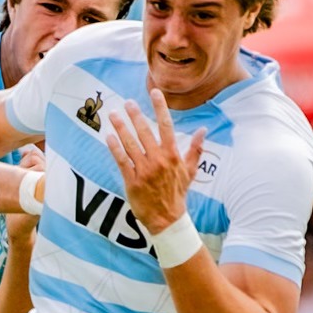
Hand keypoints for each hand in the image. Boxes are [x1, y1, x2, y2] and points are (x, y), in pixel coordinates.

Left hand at [106, 89, 205, 234]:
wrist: (168, 219)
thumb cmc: (178, 194)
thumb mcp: (190, 171)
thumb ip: (196, 149)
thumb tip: (204, 130)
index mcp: (172, 155)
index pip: (166, 125)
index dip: (160, 107)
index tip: (154, 92)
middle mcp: (158, 160)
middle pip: (144, 132)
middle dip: (135, 115)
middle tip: (127, 102)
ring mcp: (144, 170)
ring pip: (130, 144)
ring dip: (121, 128)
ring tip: (113, 115)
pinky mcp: (132, 181)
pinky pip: (122, 161)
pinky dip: (115, 148)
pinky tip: (109, 136)